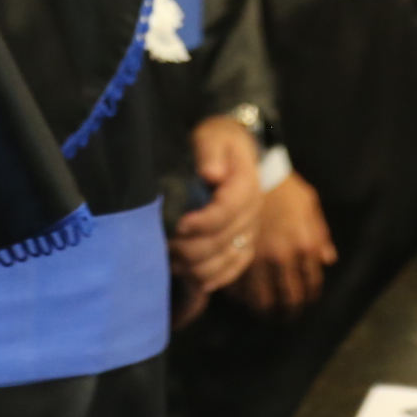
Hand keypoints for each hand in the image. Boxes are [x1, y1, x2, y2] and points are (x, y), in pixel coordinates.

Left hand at [170, 117, 262, 296]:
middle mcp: (253, 213)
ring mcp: (250, 232)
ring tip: (170, 259)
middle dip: (190, 247)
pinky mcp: (245, 245)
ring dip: (196, 266)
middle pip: (223, 241)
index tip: (177, 224)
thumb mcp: (211, 137)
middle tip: (163, 243)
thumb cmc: (217, 142)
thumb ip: (210, 154)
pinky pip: (232, 270)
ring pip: (226, 262)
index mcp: (247, 185)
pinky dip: (211, 279)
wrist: (234, 152)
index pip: (226, 212)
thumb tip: (210, 174)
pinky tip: (190, 277)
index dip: (201, 223)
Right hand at [226, 172, 336, 317]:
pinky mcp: (235, 256)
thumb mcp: (310, 204)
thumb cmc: (283, 187)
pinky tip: (243, 298)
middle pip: (288, 299)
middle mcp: (282, 258)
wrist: (251, 171)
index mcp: (304, 246)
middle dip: (288, 312)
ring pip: (261, 300)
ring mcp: (257, 259)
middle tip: (285, 316)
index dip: (308, 298)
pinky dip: (241, 298)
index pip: (310, 285)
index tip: (305, 302)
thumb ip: (321, 235)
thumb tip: (329, 260)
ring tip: (265, 313)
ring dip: (265, 311)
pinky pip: (237, 288)